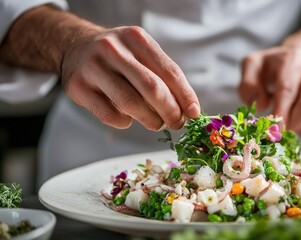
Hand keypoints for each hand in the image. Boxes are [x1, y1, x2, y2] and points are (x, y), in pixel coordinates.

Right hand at [61, 26, 199, 130]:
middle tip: (177, 123)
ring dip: (150, 120)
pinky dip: (125, 122)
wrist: (75, 46)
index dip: (185, 95)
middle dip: (170, 111)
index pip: (169, 71)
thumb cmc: (118, 55)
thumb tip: (187, 108)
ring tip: (157, 123)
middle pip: (152, 88)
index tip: (194, 112)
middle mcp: (113, 49)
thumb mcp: (141, 52)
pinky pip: (109, 115)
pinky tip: (129, 119)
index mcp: (136, 38)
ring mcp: (92, 67)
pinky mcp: (77, 87)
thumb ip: (162, 75)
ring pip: (130, 103)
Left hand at [239, 46, 300, 135]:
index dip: (281, 112)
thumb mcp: (252, 67)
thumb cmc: (271, 67)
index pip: (288, 89)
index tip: (274, 131)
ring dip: (298, 127)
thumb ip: (248, 85)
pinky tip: (297, 119)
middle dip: (290, 123)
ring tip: (285, 123)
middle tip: (276, 131)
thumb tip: (260, 105)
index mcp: (293, 58)